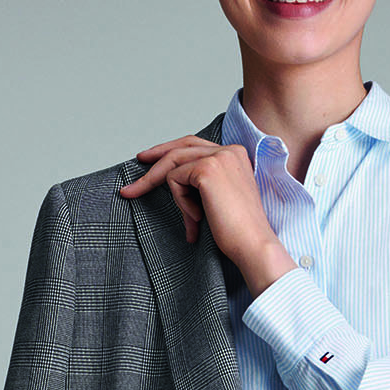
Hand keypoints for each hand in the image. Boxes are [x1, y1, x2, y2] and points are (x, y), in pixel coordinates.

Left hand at [119, 137, 297, 295]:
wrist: (253, 245)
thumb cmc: (239, 230)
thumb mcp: (220, 199)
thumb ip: (202, 184)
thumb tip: (172, 180)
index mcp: (236, 155)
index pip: (195, 145)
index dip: (171, 151)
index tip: (150, 160)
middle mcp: (229, 150)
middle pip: (181, 146)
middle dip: (155, 158)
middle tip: (136, 171)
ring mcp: (218, 157)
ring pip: (174, 164)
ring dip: (174, 194)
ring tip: (190, 220)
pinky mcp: (206, 169)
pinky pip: (174, 180)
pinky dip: (181, 202)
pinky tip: (200, 217)